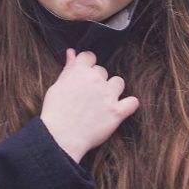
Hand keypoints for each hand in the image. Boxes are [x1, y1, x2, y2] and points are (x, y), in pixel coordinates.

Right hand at [40, 48, 138, 162]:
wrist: (60, 136)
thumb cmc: (55, 112)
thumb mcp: (57, 86)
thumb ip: (68, 68)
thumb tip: (71, 52)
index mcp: (79, 71)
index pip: (89, 56)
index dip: (87, 66)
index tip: (84, 75)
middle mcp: (96, 79)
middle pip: (102, 71)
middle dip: (97, 81)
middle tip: (88, 96)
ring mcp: (108, 95)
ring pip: (119, 82)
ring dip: (113, 90)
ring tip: (103, 102)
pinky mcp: (117, 112)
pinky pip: (132, 102)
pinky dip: (129, 105)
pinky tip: (121, 109)